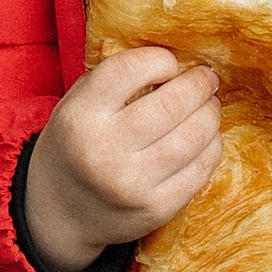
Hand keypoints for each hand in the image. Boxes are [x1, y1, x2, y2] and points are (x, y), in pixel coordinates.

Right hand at [22, 44, 221, 271]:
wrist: (60, 212)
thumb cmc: (74, 145)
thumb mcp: (75, 104)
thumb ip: (115, 80)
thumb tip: (176, 63)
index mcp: (81, 116)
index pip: (131, 69)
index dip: (161, 60)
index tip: (170, 64)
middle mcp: (105, 149)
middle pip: (171, 104)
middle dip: (198, 84)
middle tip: (206, 78)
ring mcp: (132, 183)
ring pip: (192, 138)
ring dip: (210, 114)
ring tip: (210, 105)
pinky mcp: (156, 209)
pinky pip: (200, 171)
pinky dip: (211, 147)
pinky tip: (207, 137)